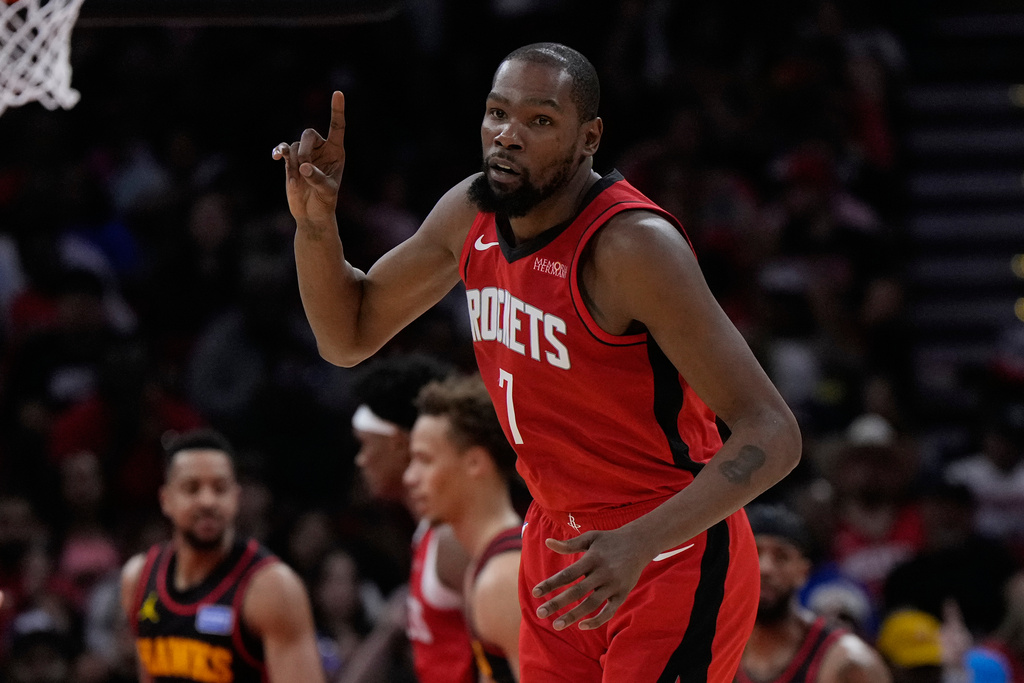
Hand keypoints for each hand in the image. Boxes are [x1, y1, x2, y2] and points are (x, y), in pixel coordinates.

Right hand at [272, 91, 346, 226]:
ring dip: (294, 160)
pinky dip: (279, 152)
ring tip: (297, 179)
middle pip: (308, 134)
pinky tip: (276, 157)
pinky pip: (283, 149)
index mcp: (336, 152)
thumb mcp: (327, 192)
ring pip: (294, 145)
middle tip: (303, 166)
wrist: (311, 214)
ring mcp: (305, 154)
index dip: (337, 110)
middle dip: (304, 149)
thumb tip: (303, 166)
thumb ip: (317, 178)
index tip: (337, 92)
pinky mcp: (291, 161)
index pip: (337, 126)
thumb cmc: (325, 202)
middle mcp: (321, 149)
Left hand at [531, 529, 648, 630]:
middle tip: (539, 613)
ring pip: (591, 604)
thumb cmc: (609, 540)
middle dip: (557, 603)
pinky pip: (609, 612)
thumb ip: (569, 544)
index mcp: (593, 558)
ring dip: (573, 616)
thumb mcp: (590, 538)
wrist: (640, 543)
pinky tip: (581, 626)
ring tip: (556, 625)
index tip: (535, 593)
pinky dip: (596, 620)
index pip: (568, 574)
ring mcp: (614, 585)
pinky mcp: (623, 594)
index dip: (551, 584)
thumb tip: (547, 542)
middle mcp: (603, 573)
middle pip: (577, 592)